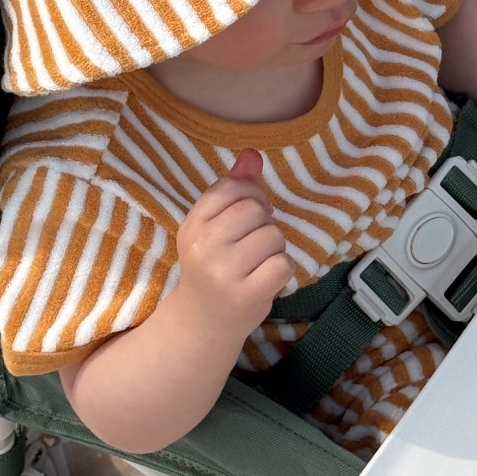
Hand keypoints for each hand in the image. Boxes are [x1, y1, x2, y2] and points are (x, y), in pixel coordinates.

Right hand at [173, 147, 293, 341]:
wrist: (203, 321)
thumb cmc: (214, 266)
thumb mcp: (215, 226)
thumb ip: (233, 189)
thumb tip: (253, 154)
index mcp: (192, 225)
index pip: (231, 187)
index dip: (252, 194)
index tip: (251, 214)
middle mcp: (204, 246)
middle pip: (255, 209)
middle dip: (264, 223)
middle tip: (253, 244)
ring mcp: (224, 272)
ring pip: (273, 236)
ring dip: (275, 248)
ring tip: (257, 263)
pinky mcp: (246, 294)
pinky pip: (283, 264)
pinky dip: (282, 270)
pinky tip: (265, 279)